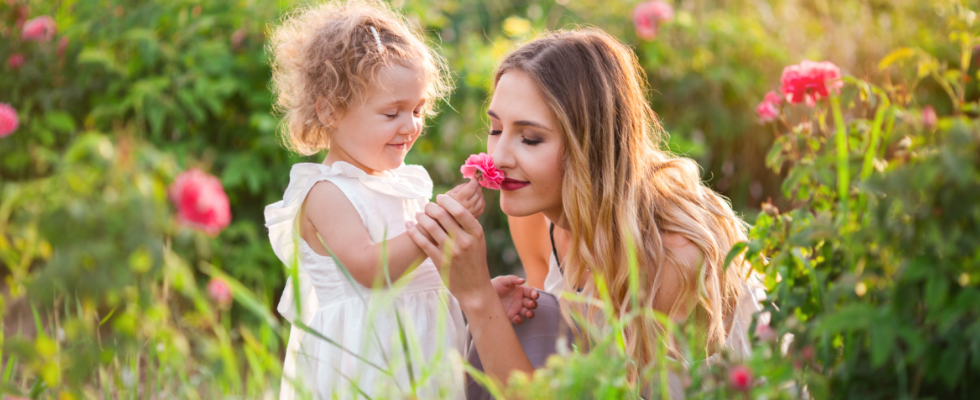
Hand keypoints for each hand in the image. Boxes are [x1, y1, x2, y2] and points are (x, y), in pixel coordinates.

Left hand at [405, 194, 494, 311]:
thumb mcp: (478, 241)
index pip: (459, 210)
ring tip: (418, 215)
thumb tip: (450, 206)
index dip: (446, 201)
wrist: (475, 288)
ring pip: (430, 227)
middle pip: (442, 215)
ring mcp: (452, 252)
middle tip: (427, 206)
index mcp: (476, 233)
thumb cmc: (475, 261)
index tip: (439, 197)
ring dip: (421, 217)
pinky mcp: (440, 262)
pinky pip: (423, 242)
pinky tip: (409, 226)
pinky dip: (413, 232)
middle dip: (431, 207)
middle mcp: (464, 241)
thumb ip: (467, 225)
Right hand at [445, 179, 484, 217]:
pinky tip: (478, 199)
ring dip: (480, 193)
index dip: (475, 180)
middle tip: (476, 183)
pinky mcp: (474, 217)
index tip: (474, 177)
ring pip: (481, 199)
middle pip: (478, 192)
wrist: (443, 221)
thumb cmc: (444, 205)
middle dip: (478, 186)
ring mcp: (472, 212)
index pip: (472, 187)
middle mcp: (467, 205)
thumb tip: (471, 183)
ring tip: (476, 191)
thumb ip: (460, 187)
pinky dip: (482, 201)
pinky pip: (482, 207)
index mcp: (459, 198)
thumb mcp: (449, 194)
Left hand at [491, 275, 538, 323]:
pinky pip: (518, 319)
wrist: (483, 296)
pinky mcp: (510, 316)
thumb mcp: (502, 280)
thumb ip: (512, 279)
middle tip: (531, 304)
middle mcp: (520, 300)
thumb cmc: (494, 285)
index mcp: (520, 290)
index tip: (535, 296)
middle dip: (533, 304)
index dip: (535, 294)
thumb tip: (523, 280)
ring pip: (527, 312)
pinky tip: (517, 318)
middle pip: (531, 303)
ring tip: (528, 313)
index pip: (531, 292)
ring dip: (530, 313)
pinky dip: (519, 320)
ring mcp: (516, 308)